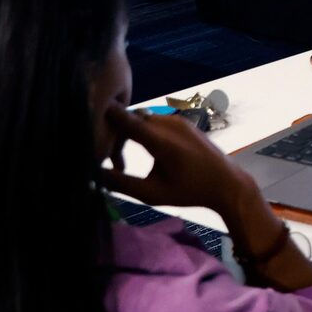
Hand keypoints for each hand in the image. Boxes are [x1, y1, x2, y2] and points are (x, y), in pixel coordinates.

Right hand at [100, 105, 251, 215]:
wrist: (226, 182)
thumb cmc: (189, 191)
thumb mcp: (152, 194)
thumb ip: (120, 183)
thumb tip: (91, 174)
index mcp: (163, 141)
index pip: (127, 120)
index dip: (105, 117)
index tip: (85, 118)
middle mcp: (170, 125)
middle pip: (131, 118)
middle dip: (114, 132)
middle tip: (104, 153)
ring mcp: (178, 121)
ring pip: (142, 117)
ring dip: (129, 131)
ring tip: (119, 155)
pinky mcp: (182, 122)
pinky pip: (154, 119)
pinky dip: (142, 129)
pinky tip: (139, 148)